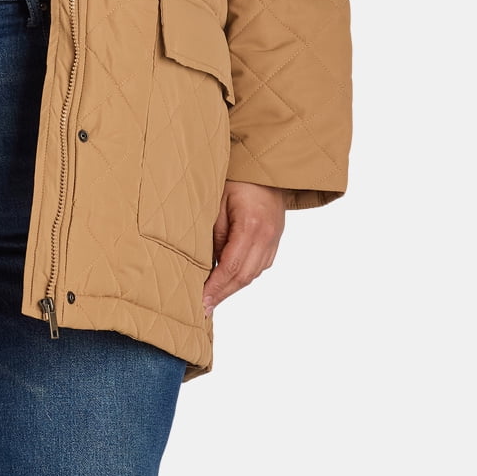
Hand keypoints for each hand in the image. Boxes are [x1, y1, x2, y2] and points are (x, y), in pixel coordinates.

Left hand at [203, 181, 285, 311]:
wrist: (268, 166)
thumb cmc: (238, 179)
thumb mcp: (217, 202)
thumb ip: (214, 234)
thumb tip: (208, 264)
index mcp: (251, 226)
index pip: (231, 266)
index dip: (215, 287)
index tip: (201, 300)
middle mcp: (267, 237)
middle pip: (244, 276)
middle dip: (222, 294)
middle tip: (203, 309)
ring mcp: (274, 240)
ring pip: (253, 274)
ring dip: (232, 288)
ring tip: (212, 299)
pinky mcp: (275, 240)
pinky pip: (259, 266)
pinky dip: (243, 276)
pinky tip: (228, 282)